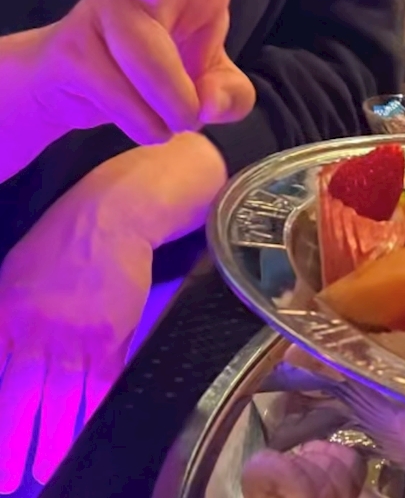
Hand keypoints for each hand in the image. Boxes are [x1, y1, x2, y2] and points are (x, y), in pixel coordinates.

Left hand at [0, 170, 152, 490]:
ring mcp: (76, 332)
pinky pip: (100, 382)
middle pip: (19, 397)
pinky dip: (92, 411)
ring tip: (44, 467)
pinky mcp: (112, 333)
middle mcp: (36, 328)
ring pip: (62, 397)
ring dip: (54, 438)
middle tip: (8, 478)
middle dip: (11, 442)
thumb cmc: (56, 245)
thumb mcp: (9, 276)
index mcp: (4, 313)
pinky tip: (86, 431)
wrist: (111, 215)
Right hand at [36, 0, 270, 144]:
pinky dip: (145, 125)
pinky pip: (126, 100)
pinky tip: (139, 120)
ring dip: (170, 108)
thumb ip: (229, 94)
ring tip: (167, 117)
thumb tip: (207, 102)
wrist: (76, 94)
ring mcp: (104, 10)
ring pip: (150, 62)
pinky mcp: (73, 47)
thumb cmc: (156, 73)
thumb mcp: (208, 87)